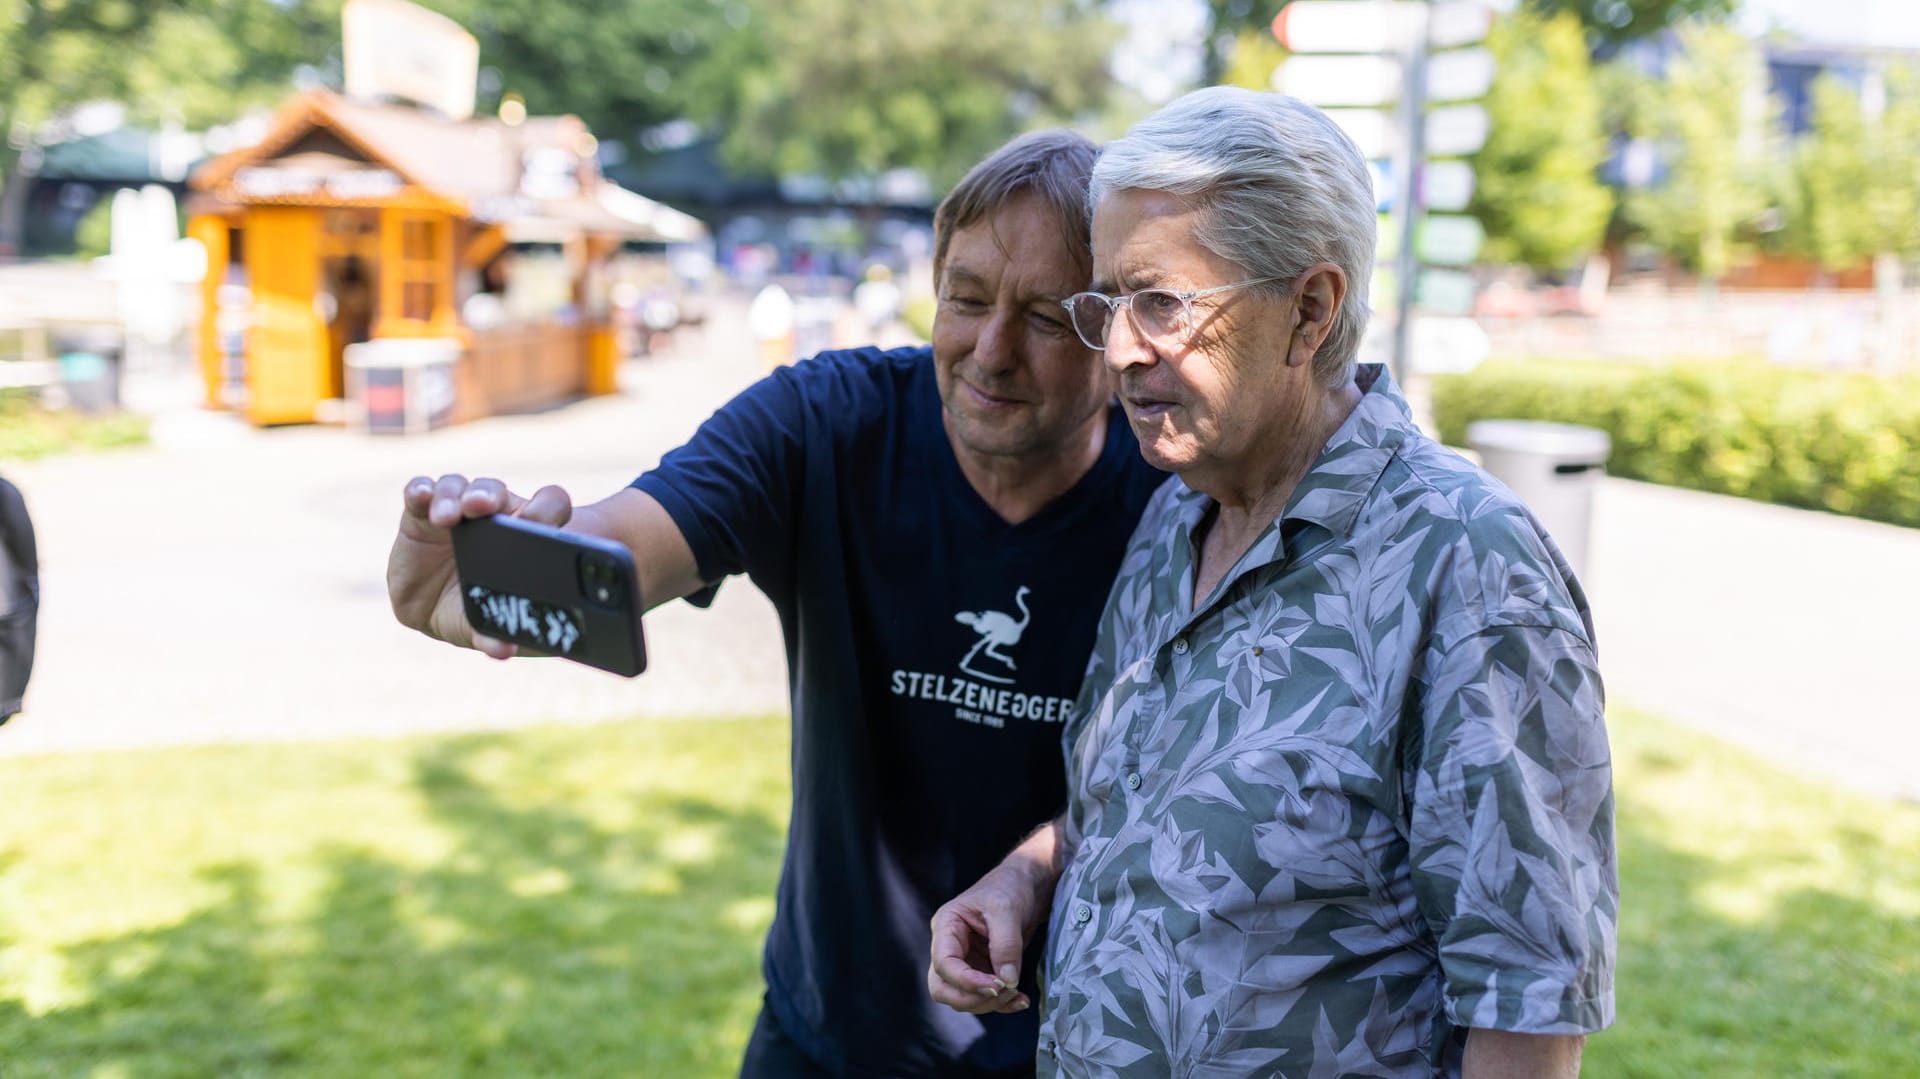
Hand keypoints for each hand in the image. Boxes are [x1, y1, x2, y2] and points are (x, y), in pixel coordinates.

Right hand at [386, 474, 572, 658]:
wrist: (438, 606)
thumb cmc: (480, 606)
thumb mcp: (489, 620)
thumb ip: (495, 633)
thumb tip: (502, 650)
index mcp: (525, 532)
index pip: (547, 505)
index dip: (546, 506)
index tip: (536, 519)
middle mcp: (492, 513)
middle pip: (495, 492)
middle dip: (489, 496)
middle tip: (483, 506)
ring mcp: (456, 509)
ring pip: (457, 488)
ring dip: (452, 497)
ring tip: (446, 517)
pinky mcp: (420, 513)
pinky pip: (419, 492)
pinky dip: (420, 491)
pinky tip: (420, 496)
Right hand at [926, 858, 1052, 1015]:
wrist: (1026, 885)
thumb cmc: (1010, 887)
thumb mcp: (1007, 909)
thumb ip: (1006, 944)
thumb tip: (1006, 982)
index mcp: (946, 926)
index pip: (943, 964)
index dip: (966, 981)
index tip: (997, 986)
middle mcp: (949, 946)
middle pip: (942, 988)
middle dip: (971, 998)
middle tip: (1003, 992)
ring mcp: (964, 961)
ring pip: (961, 997)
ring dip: (989, 1004)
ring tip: (1018, 995)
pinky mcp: (981, 970)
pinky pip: (982, 997)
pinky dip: (1001, 1004)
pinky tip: (1021, 1000)